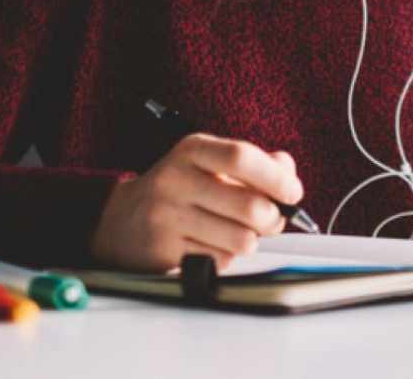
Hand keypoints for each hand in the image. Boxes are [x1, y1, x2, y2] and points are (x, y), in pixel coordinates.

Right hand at [91, 134, 302, 271]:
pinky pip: (220, 261)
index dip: (277, 178)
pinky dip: (226, 257)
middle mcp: (176, 180)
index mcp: (193, 150)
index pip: (241, 157)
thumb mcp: (211, 162)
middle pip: (249, 206)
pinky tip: (212, 244)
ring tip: (239, 232)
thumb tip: (288, 176)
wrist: (121, 219)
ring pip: (240, 240)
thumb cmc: (182, 188)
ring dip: (251, 240)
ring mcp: (167, 217)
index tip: (292, 192)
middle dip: (272, 219)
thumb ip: (257, 163)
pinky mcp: (165, 251)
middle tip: (270, 220)